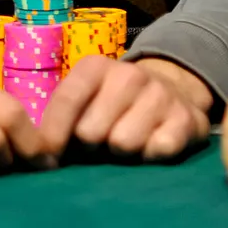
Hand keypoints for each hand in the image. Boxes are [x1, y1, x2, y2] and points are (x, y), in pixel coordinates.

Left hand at [38, 55, 210, 160]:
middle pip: (91, 132)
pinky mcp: (186, 118)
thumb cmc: (115, 102)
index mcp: (96, 67)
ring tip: (125, 142)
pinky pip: (157, 151)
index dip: (53, 135)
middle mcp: (129, 75)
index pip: (68, 100)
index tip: (47, 159)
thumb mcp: (86, 98)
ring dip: (122, 152)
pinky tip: (152, 143)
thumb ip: (61, 118)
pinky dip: (151, 156)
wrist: (172, 90)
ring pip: (123, 144)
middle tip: (100, 143)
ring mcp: (160, 94)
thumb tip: (41, 153)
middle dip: (91, 145)